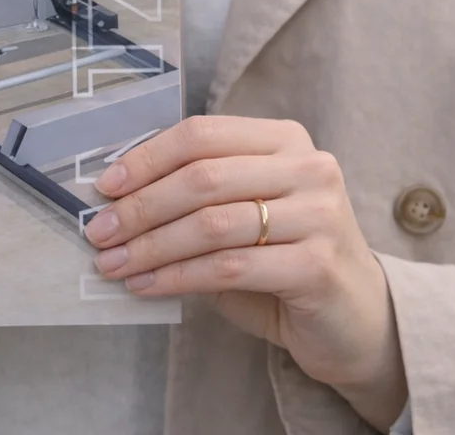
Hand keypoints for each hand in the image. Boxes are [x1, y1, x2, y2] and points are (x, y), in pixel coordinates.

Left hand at [85, 116, 407, 430]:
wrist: (354, 319)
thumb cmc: (285, 260)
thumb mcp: (242, 213)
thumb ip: (197, 196)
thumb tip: (118, 200)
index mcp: (284, 139)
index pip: (202, 134)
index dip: (146, 158)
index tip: (105, 187)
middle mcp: (308, 167)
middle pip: (203, 178)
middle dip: (141, 207)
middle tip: (99, 232)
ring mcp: (319, 214)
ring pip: (211, 224)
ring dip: (151, 246)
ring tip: (113, 264)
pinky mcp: (317, 264)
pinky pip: (227, 267)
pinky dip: (177, 277)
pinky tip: (147, 286)